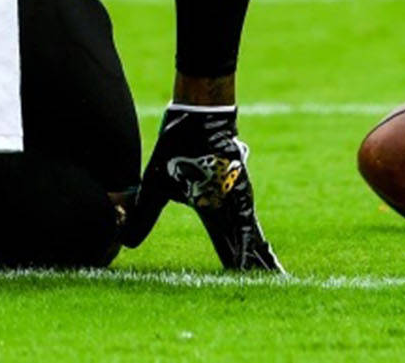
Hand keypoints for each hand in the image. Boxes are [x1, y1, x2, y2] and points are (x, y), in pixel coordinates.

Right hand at [121, 104, 283, 272]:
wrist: (195, 118)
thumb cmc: (178, 148)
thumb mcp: (155, 188)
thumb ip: (145, 215)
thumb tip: (127, 242)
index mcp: (211, 211)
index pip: (225, 245)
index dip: (236, 263)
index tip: (246, 283)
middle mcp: (228, 209)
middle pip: (245, 247)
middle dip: (259, 268)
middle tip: (277, 285)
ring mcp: (236, 201)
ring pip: (252, 239)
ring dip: (261, 263)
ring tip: (275, 281)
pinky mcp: (239, 192)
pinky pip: (246, 226)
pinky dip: (249, 247)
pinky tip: (258, 265)